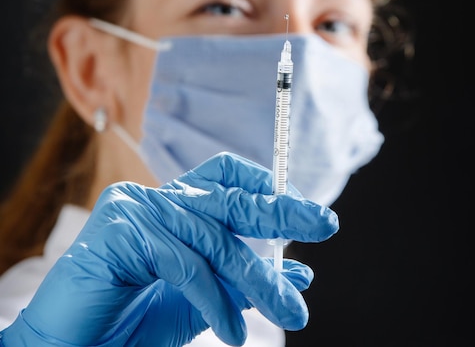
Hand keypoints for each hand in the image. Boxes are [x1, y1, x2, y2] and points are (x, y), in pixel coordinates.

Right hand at [0, 152, 338, 345]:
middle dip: (282, 211)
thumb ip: (246, 284)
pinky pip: (185, 264)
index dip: (267, 185)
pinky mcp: (119, 230)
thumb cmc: (133, 322)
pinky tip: (233, 330)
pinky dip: (215, 300)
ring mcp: (135, 209)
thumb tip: (300, 273)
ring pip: (215, 239)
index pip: (226, 175)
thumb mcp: (205, 300)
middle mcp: (156, 199)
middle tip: (326, 224)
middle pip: (229, 197)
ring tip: (291, 312)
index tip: (305, 209)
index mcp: (174, 205)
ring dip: (258, 279)